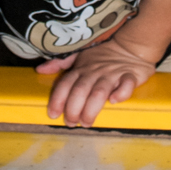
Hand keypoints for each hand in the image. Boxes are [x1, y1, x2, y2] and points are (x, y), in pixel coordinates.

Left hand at [38, 39, 154, 126]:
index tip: (53, 114)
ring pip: (99, 92)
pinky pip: (126, 85)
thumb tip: (40, 69)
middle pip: (80, 91)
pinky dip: (120, 93)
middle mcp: (94, 72)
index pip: (65, 84)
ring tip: (87, 122)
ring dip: (91, 109)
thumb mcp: (79, 56)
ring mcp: (112, 74)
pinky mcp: (130, 76)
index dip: (57, 100)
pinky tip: (114, 101)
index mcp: (81, 68)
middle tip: (71, 123)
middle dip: (73, 110)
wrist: (130, 46)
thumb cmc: (103, 55)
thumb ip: (60, 63)